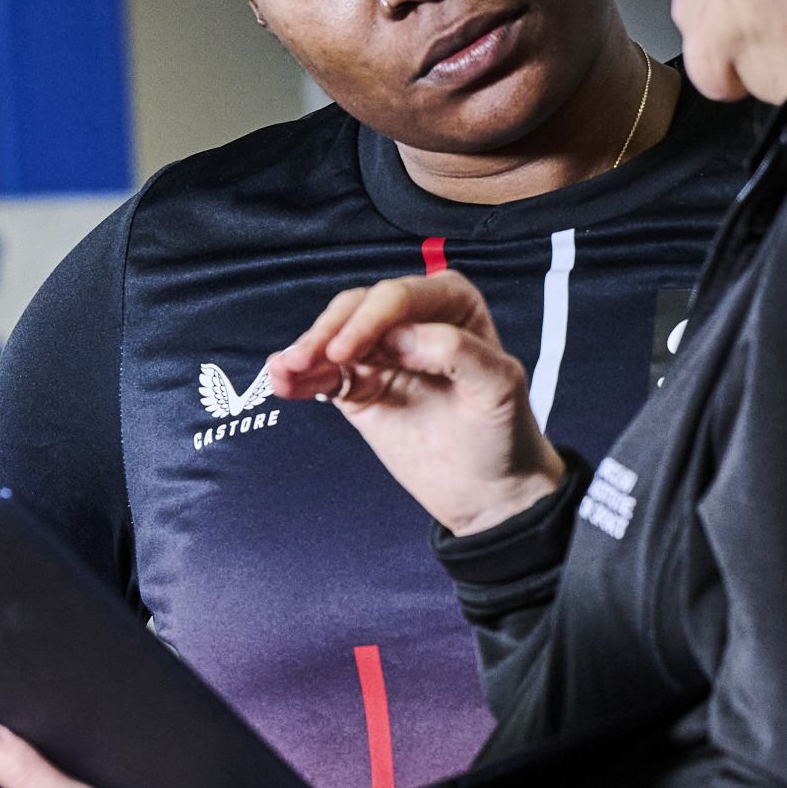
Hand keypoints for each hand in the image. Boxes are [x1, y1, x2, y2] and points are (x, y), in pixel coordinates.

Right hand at [258, 271, 569, 535]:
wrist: (490, 489)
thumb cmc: (504, 432)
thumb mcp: (498, 388)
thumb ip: (456, 353)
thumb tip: (401, 337)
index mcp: (451, 303)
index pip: (398, 297)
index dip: (368, 320)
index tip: (346, 352)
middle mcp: (412, 319)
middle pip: (356, 310)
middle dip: (327, 334)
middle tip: (304, 362)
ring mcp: (380, 352)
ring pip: (333, 339)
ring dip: (305, 352)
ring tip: (283, 373)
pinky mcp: (359, 386)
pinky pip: (323, 375)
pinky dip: (301, 378)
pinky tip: (282, 384)